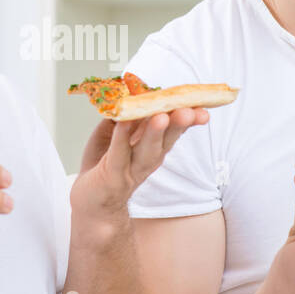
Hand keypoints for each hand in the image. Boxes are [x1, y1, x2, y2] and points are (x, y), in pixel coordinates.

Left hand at [70, 108, 208, 214]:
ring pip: (147, 150)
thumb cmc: (104, 164)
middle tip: (189, 111)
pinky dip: (121, 139)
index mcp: (153, 148)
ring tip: (162, 117)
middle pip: (167, 140)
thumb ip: (126, 113)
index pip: (175, 130)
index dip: (189, 119)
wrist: (92, 204)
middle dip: (179, 125)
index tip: (202, 107)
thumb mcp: (114, 132)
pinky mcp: (112, 175)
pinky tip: (123, 123)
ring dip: (155, 133)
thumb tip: (132, 89)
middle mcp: (148, 159)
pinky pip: (117, 154)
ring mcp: (131, 169)